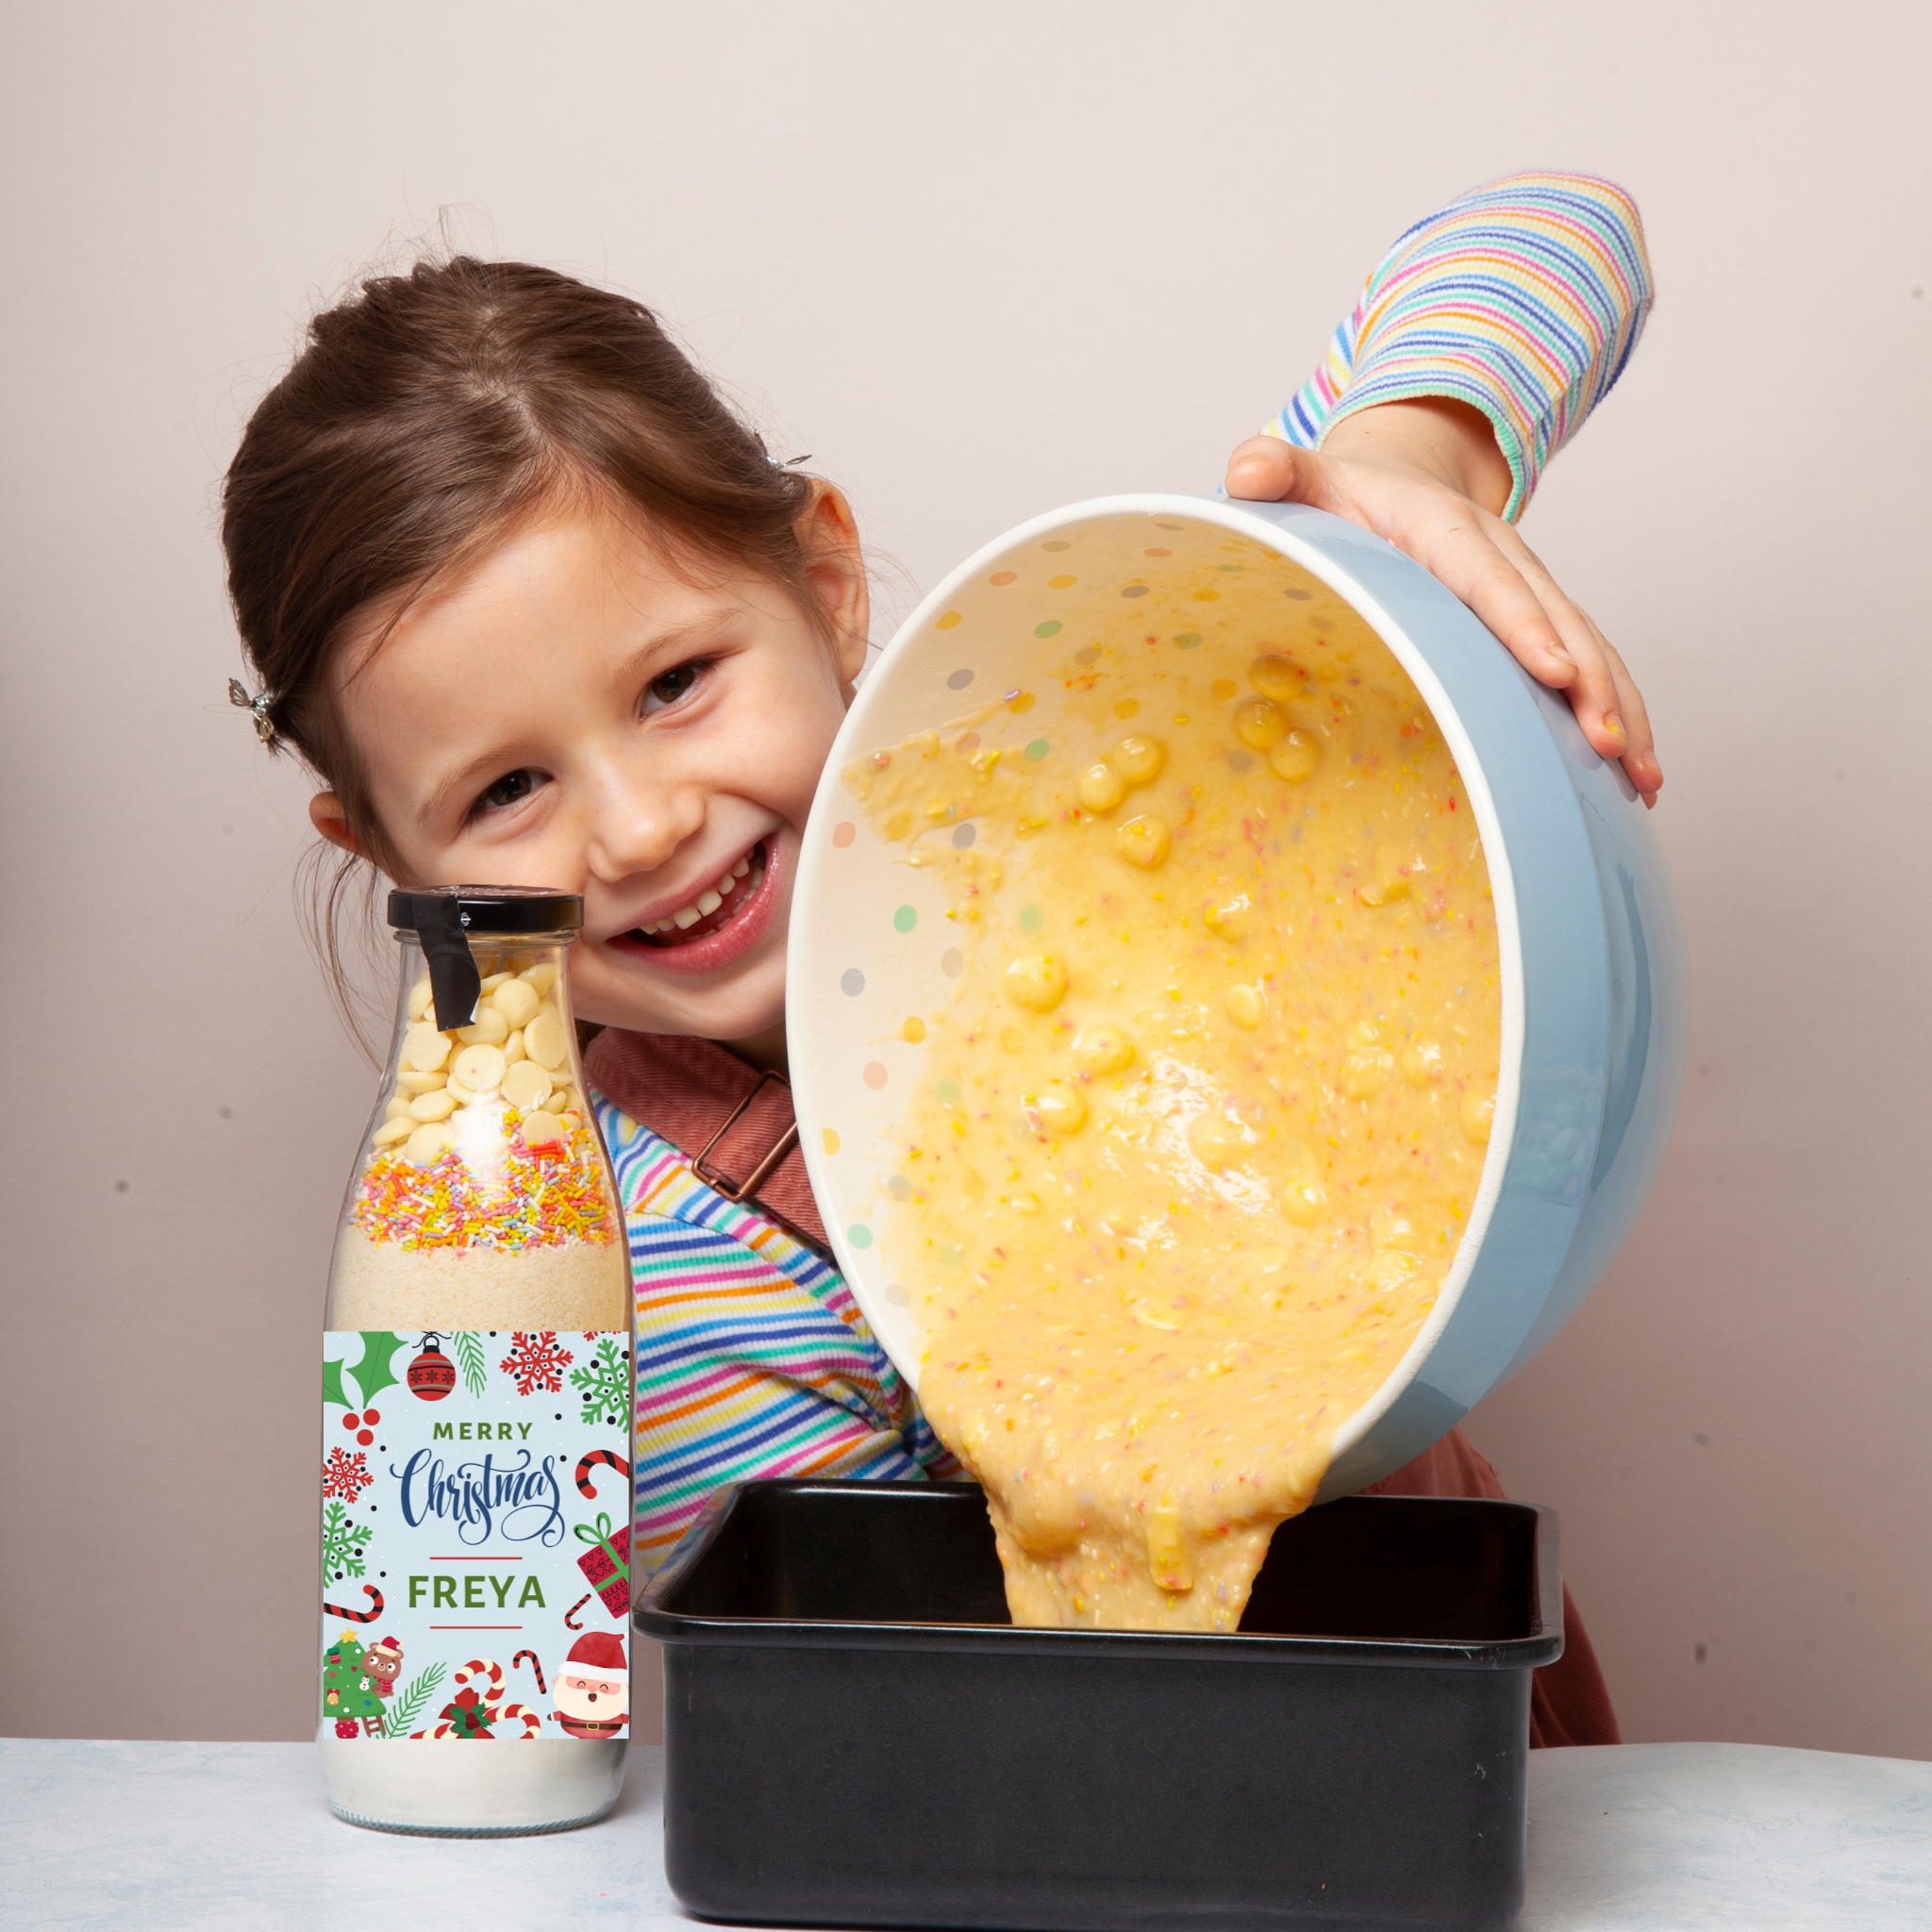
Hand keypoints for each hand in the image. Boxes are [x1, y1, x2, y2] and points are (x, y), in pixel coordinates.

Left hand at [1224, 399, 1659, 804]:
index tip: (1555, 672)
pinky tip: (1636, 774)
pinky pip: (1590, 664)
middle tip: (1609, 745)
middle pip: (1556, 619)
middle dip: (1591, 684)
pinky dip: (1618, 713)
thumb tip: (1247, 468)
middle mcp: (1502, 557)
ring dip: (1620, 709)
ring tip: (1642, 776)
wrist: (1396, 474)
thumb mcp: (1303, 477)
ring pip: (1589, 647)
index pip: (1486, 576)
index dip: (1521, 623)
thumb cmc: (1340, 494)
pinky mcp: (1540, 621)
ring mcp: (1529, 589)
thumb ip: (1275, 472)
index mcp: (1443, 528)